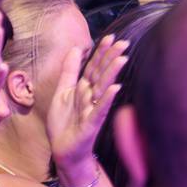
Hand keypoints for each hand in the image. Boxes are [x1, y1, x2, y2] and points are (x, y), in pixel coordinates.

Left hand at [46, 34, 127, 186]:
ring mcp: (92, 110)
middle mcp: (91, 97)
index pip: (94, 67)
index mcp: (83, 89)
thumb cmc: (64, 123)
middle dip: (111, 58)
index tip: (110, 37)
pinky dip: (106, 99)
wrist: (63, 150)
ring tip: (121, 59)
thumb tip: (76, 49)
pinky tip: (114, 88)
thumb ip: (69, 71)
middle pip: (101, 74)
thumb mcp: (62, 92)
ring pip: (102, 89)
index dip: (101, 52)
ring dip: (112, 74)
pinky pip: (100, 110)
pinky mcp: (91, 124)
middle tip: (123, 42)